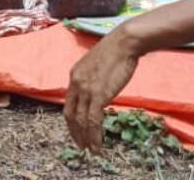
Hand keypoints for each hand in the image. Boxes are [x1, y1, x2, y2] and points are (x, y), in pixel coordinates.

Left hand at [64, 28, 139, 151]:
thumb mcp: (97, 65)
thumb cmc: (116, 51)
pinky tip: (97, 145)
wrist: (124, 43)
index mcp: (75, 75)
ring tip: (90, 150)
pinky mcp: (98, 94)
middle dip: (75, 133)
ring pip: (81, 121)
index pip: (69, 103)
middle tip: (81, 145)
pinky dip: (94, 135)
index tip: (77, 131)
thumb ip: (92, 79)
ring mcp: (86, 89)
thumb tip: (97, 92)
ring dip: (85, 138)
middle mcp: (76, 83)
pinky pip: (92, 121)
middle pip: (71, 114)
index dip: (72, 120)